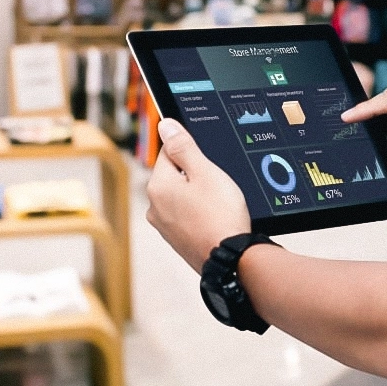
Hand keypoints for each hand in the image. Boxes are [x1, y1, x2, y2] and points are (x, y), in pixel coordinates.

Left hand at [146, 119, 250, 271]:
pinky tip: (216, 218)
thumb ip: (183, 146)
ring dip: (198, 195)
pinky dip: (200, 213)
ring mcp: (164, 226)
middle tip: (217, 184)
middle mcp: (154, 206)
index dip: (191, 152)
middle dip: (195, 175)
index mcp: (157, 186)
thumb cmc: (221, 215)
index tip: (208, 162)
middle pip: (175, 175)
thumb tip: (165, 125)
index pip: (169, 151)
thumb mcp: (205, 172)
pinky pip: (187, 216)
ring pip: (182, 196)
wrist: (232, 260)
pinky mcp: (177, 240)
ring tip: (218, 204)